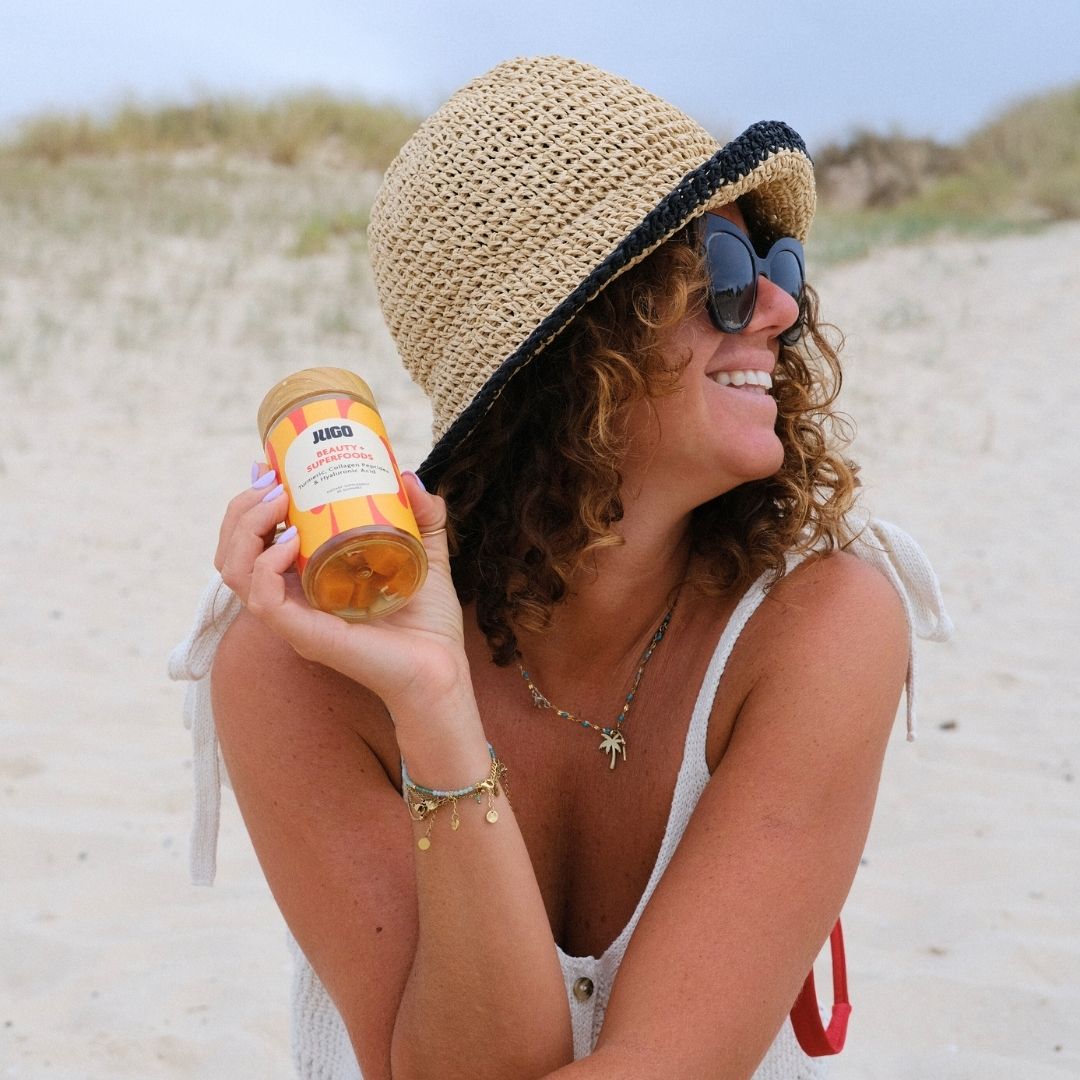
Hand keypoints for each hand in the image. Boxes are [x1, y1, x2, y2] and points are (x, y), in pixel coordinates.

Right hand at [215, 464, 470, 714]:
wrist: (442, 666)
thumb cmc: (429, 620)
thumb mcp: (426, 550)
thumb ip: (422, 513)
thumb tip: (406, 475)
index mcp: (306, 579)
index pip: (253, 540)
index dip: (250, 502)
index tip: (270, 467)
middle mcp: (291, 598)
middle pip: (233, 550)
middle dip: (243, 507)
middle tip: (275, 483)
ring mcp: (292, 618)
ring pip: (234, 569)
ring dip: (246, 527)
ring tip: (279, 502)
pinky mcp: (303, 634)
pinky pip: (261, 599)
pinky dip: (265, 566)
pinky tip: (290, 542)